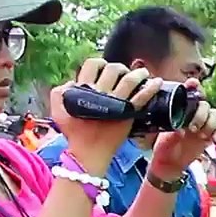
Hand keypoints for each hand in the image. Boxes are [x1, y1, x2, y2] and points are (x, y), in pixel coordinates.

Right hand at [50, 59, 162, 174]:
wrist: (89, 153)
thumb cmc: (74, 133)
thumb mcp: (58, 111)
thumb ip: (60, 92)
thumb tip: (73, 81)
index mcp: (84, 90)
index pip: (92, 65)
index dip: (99, 63)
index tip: (104, 69)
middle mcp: (102, 93)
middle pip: (114, 69)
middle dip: (120, 68)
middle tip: (123, 74)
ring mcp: (117, 102)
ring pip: (130, 80)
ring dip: (138, 73)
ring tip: (143, 73)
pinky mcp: (129, 113)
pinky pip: (143, 97)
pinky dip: (151, 88)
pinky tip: (157, 82)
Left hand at [150, 91, 215, 179]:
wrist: (167, 163)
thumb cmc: (161, 145)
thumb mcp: (158, 132)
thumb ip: (164, 124)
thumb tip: (168, 121)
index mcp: (181, 108)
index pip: (190, 92)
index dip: (194, 86)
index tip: (192, 84)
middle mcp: (194, 113)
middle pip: (205, 104)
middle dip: (200, 113)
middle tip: (192, 127)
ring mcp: (203, 124)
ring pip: (214, 115)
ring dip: (210, 123)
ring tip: (200, 134)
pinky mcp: (210, 135)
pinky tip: (215, 139)